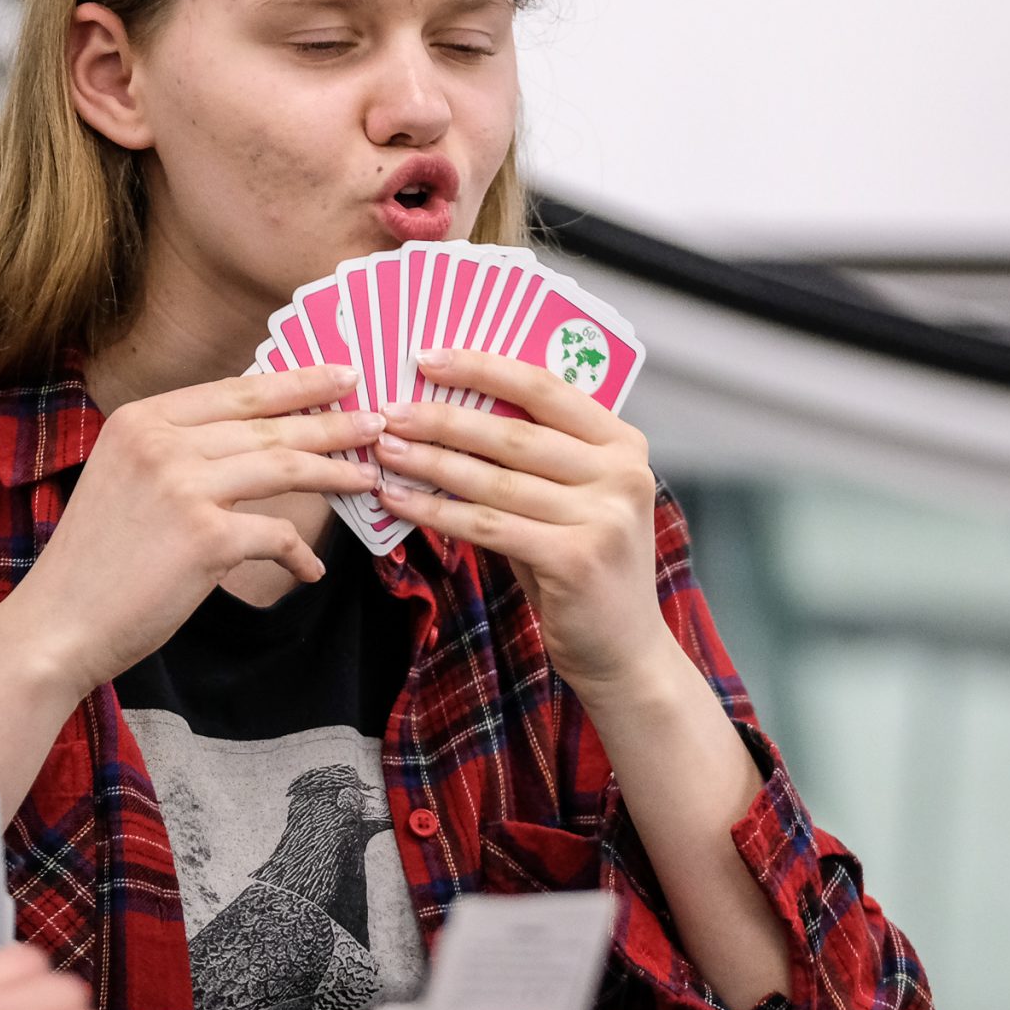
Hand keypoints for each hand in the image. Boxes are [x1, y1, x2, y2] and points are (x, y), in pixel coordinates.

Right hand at [4, 365, 382, 697]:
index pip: (236, 391)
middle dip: (330, 418)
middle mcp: (161, 442)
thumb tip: (253, 437)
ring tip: (368, 475)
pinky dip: (299, 555)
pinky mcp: (205, 538)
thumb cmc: (96, 561)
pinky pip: (276, 535)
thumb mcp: (125, 479)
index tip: (340, 374)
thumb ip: (178, 451)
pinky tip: (310, 570)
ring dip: (335, 471)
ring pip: (284, 466)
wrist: (57, 624)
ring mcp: (183, 487)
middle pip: (268, 424)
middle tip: (377, 418)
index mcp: (141, 420)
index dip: (295, 381)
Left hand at [373, 348, 673, 699]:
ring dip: (431, 463)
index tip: (428, 358)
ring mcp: (604, 517)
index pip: (546, 389)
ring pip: (495, 480)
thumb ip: (531, 459)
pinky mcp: (576, 558)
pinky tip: (399, 501)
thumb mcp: (571, 500)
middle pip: (515, 433)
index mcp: (623, 444)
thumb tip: (447, 412)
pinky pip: (487, 526)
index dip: (483, 368)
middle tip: (389, 411)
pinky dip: (436, 512)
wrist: (624, 651)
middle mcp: (622, 473)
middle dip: (444, 418)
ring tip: (385, 451)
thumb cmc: (582, 565)